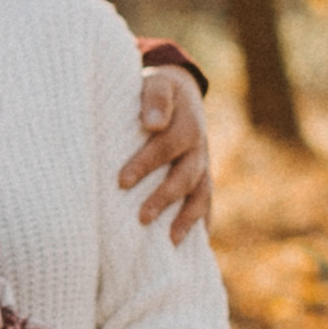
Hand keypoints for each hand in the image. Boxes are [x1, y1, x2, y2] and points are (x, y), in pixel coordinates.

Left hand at [121, 63, 213, 240]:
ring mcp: (203, 165)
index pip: (166, 147)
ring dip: (187, 218)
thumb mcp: (157, 84)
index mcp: (187, 125)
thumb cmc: (159, 90)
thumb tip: (151, 125)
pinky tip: (191, 244)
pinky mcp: (202, 177)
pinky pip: (206, 202)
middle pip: (185, 176)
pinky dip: (201, 222)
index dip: (145, 164)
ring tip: (171, 240)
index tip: (122, 182)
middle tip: (141, 217)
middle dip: (164, 198)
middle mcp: (199, 149)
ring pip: (200, 194)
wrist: (180, 91)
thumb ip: (155, 100)